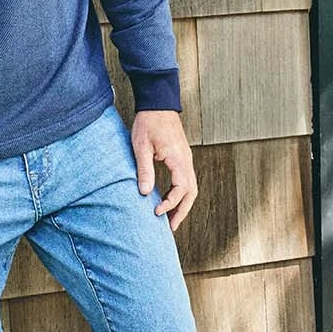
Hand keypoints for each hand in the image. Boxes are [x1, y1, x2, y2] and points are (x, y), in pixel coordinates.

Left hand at [131, 110, 197, 230]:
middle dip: (181, 211)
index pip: (181, 189)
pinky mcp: (182, 157)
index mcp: (178, 159)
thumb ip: (144, 170)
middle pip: (191, 193)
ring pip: (191, 187)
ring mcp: (186, 159)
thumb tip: (144, 193)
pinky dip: (181, 194)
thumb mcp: (141, 147)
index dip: (170, 204)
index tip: (156, 212)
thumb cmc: (148, 122)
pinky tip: (170, 199)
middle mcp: (187, 160)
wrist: (158, 103)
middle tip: (170, 228)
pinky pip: (186, 180)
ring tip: (171, 219)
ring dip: (182, 204)